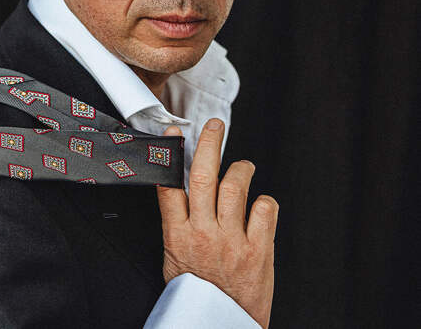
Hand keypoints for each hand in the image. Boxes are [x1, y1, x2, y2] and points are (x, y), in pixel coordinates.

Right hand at [156, 119, 278, 328]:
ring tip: (243, 166)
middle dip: (210, 144)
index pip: (171, 184)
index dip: (171, 154)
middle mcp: (204, 234)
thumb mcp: (175, 256)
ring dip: (241, 169)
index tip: (175, 135)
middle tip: (216, 126)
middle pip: (205, 176)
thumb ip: (178, 222)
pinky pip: (265, 211)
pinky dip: (265, 201)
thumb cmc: (197, 293)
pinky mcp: (258, 252)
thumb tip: (182, 188)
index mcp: (178, 235)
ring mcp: (232, 242)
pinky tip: (261, 204)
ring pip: (235, 186)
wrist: (220, 327)